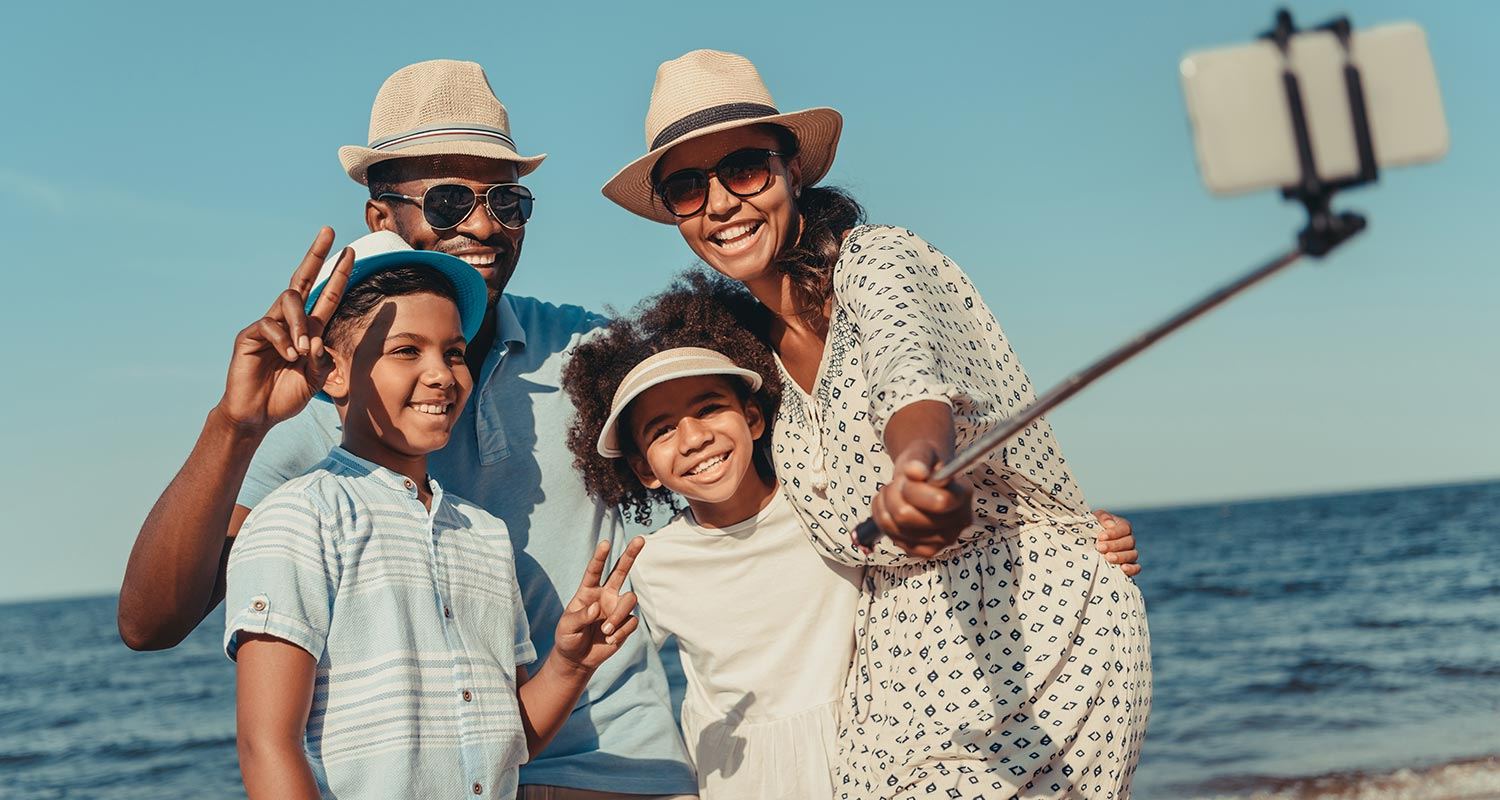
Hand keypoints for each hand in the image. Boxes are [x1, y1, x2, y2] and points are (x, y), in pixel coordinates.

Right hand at [215, 228, 353, 433]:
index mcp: (308, 330)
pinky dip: (283, 341)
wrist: (258, 415)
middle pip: (302, 279)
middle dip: (316, 254)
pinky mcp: (250, 336)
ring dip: (300, 323)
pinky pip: (269, 326)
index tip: (352, 252)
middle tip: (328, 231)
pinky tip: (288, 357)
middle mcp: (288, 322)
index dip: (339, 275)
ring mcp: (268, 326)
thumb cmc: (286, 395)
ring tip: (303, 351)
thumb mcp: (315, 378)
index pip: (326, 296)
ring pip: (288, 301)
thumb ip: (323, 359)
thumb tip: (319, 339)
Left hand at [553, 537, 643, 672]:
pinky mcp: (625, 624)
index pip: (595, 570)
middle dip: (631, 554)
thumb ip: (580, 616)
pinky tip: (610, 641)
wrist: (578, 659)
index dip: (600, 557)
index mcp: (588, 591)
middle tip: (640, 538)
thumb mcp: (566, 627)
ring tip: (606, 631)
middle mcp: (605, 595)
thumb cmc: (568, 638)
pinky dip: (621, 632)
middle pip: (621, 571)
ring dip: (619, 615)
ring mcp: (616, 608)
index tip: (606, 543)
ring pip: (630, 600)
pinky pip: (631, 622)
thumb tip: (596, 609)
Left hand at [869, 442, 973, 558]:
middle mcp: (959, 521)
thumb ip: (919, 459)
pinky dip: (884, 520)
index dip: (914, 490)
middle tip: (897, 483)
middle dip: (893, 495)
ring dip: (885, 506)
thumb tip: (915, 472)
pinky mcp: (926, 551)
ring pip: (896, 528)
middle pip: (907, 516)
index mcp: (963, 494)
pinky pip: (894, 539)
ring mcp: (944, 540)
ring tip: (892, 493)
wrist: (923, 478)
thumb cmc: (923, 464)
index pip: (939, 502)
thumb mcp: (921, 452)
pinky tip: (890, 508)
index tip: (908, 477)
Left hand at [1093, 509, 1139, 576]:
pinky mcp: (1128, 566)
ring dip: (1121, 556)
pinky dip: (1132, 569)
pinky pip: (1136, 568)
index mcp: (1122, 526)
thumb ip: (1103, 517)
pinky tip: (1123, 568)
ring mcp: (1130, 553)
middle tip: (1099, 547)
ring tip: (1107, 558)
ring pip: (1133, 555)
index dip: (1114, 533)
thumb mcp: (1094, 518)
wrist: (1086, 542)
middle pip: (1129, 542)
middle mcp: (1129, 540)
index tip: (1100, 537)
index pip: (1125, 528)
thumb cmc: (1091, 528)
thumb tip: (1110, 523)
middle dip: (1114, 545)